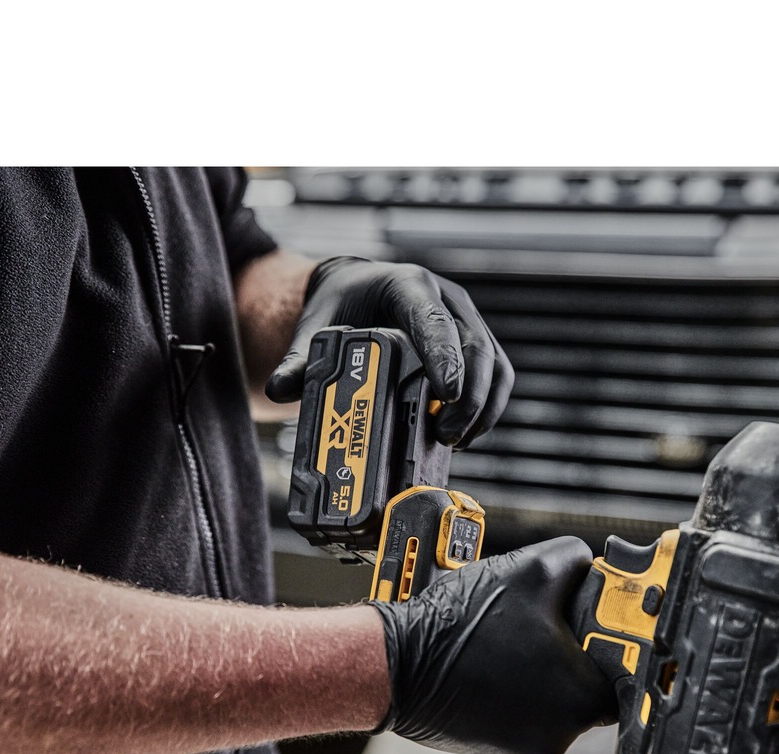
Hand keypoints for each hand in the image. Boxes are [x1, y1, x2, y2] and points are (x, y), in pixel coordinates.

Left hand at [264, 256, 514, 447]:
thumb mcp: (317, 326)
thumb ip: (300, 359)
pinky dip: (489, 408)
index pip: (434, 320)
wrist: (360, 290)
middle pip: (476, 347)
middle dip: (468, 397)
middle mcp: (447, 299)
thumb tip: (280, 390)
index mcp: (409, 286)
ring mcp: (467, 321)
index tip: (446, 394)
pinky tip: (465, 435)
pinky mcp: (477, 343)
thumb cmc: (342, 306)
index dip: (445, 357)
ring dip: (483, 407)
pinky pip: (497, 375)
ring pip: (495, 364)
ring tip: (455, 442)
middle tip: (445, 436)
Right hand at [369, 537, 616, 753]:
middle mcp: (559, 735)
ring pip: (550, 697)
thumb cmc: (459, 627)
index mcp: (582, 700)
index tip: (590, 618)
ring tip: (506, 636)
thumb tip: (589, 563)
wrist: (395, 665)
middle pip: (584, 683)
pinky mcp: (496, 749)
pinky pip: (518, 710)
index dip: (605, 634)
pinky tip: (488, 658)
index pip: (620, 667)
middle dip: (566, 649)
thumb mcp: (530, 569)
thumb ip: (575, 560)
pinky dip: (510, 687)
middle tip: (540, 620)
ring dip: (536, 667)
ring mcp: (525, 748)